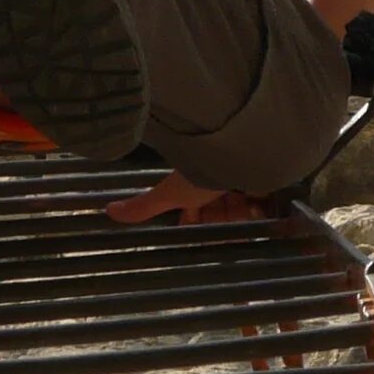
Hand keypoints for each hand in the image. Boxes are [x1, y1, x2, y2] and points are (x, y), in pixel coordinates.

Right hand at [106, 172, 264, 225]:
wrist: (243, 153)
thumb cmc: (203, 171)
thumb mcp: (172, 192)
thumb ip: (144, 205)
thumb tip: (108, 210)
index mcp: (195, 183)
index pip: (195, 213)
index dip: (196, 221)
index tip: (197, 220)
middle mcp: (217, 179)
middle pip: (219, 215)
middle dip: (221, 218)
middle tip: (224, 208)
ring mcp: (242, 179)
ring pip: (241, 212)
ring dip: (241, 213)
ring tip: (244, 203)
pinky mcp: (265, 180)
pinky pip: (264, 205)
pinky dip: (260, 208)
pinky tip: (258, 203)